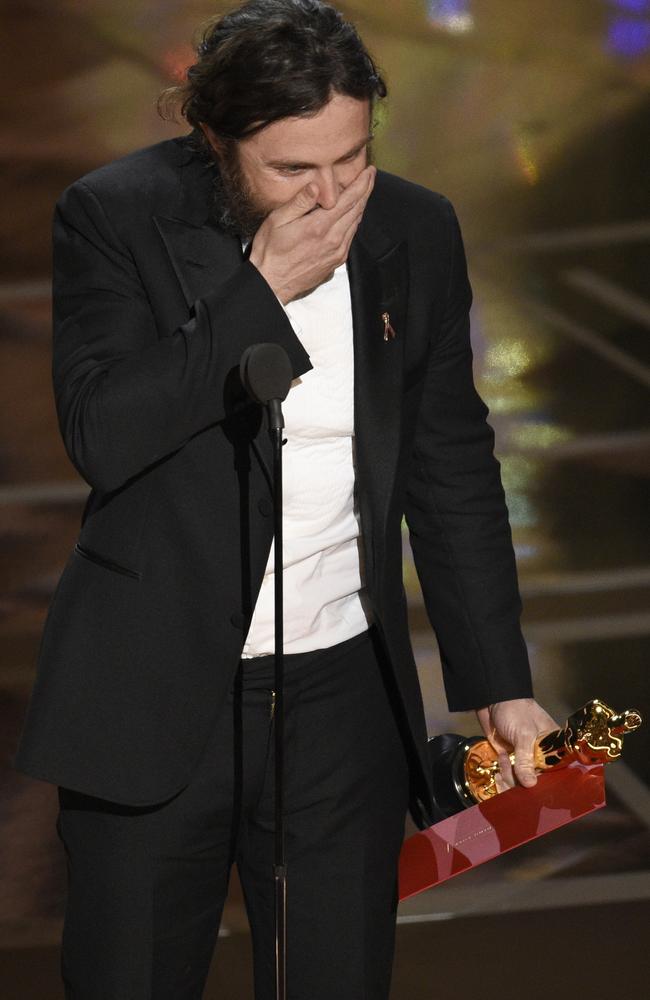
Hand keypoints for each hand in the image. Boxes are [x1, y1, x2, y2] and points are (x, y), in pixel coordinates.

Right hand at [248, 166, 375, 303]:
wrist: (272, 284)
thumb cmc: (270, 251)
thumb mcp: (277, 221)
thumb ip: (299, 202)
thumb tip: (316, 186)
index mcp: (320, 226)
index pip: (349, 200)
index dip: (361, 183)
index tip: (369, 171)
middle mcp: (333, 240)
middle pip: (357, 210)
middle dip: (366, 190)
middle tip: (371, 176)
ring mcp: (337, 253)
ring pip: (356, 224)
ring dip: (361, 206)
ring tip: (363, 192)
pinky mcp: (336, 262)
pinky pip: (351, 238)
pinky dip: (354, 222)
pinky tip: (352, 216)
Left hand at [476, 698, 558, 789]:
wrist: (492, 700)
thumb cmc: (515, 711)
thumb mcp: (524, 734)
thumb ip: (526, 760)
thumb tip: (530, 784)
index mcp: (552, 747)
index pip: (555, 772)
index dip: (547, 783)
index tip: (537, 790)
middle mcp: (540, 756)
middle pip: (538, 781)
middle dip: (525, 784)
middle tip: (515, 776)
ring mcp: (524, 759)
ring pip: (521, 781)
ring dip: (510, 777)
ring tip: (505, 760)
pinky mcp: (510, 760)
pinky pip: (509, 776)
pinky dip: (503, 775)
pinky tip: (501, 762)